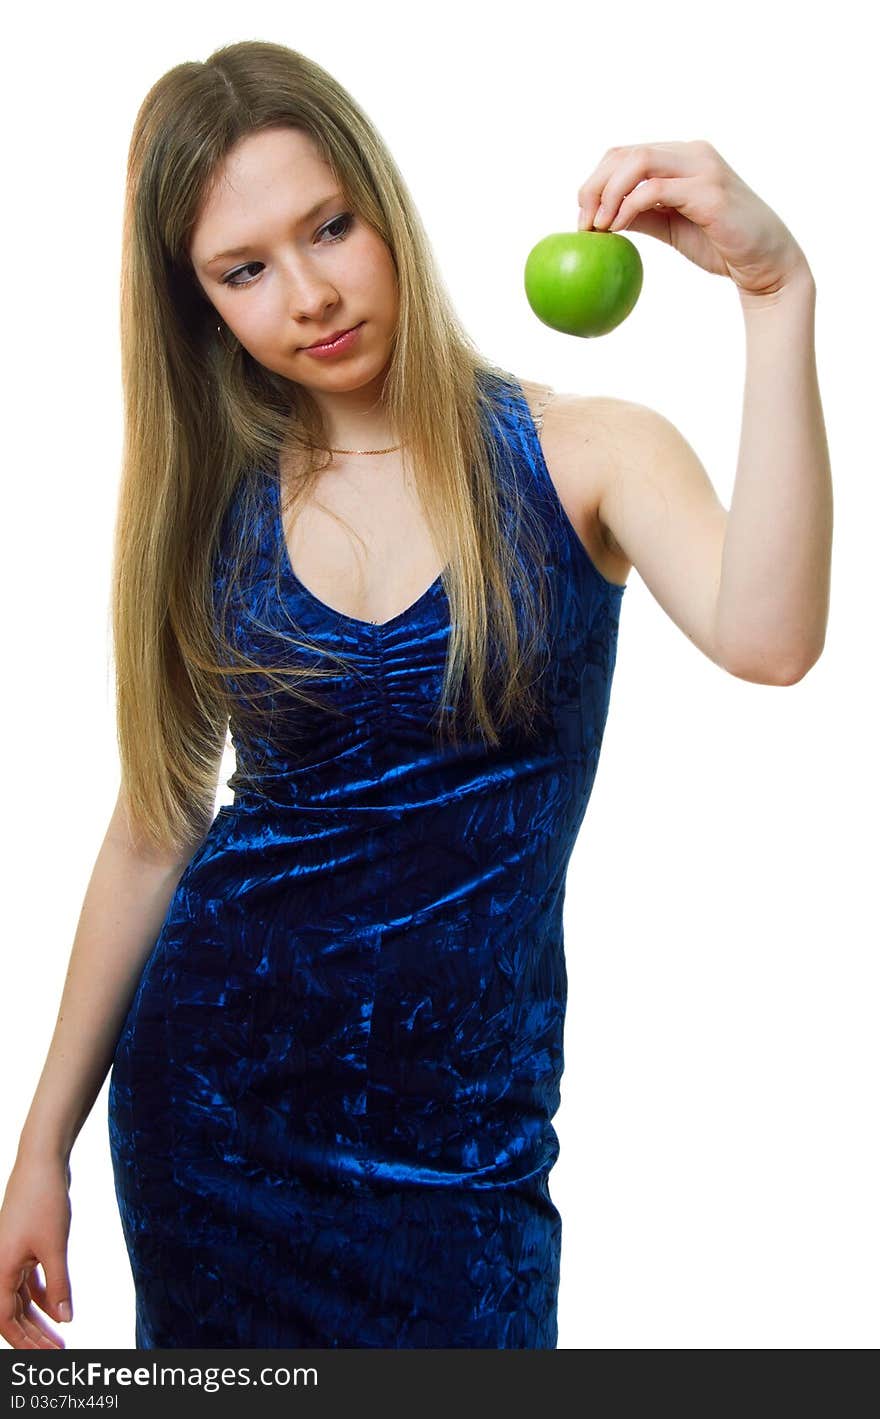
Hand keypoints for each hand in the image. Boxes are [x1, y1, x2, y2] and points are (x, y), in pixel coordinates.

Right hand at [0, 1155, 72, 1347]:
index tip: (46, 1358)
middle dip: (33, 1336)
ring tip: (59, 1338)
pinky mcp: (24, 1247)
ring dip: (38, 1319)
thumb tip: (65, 1320)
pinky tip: (57, 1311)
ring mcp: (11, 1256)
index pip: (6, 1320)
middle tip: (57, 1353)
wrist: (42, 1163)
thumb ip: (59, 1285)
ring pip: (21, 1299)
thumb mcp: (54, 1247)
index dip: (25, 1343)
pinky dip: (42, 1296)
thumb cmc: (44, 1202)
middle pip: (12, 1314)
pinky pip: (29, 1282)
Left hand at [576, 140, 810, 297]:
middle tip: (582, 223)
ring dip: (607, 194)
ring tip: (597, 227)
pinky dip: (628, 206)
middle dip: (594, 187)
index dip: (596, 181)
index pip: (626, 153)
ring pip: (638, 163)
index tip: (583, 218)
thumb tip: (600, 217)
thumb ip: (641, 213)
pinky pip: (655, 189)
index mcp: (683, 157)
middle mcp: (693, 154)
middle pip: (625, 153)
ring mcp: (703, 169)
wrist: (765, 265)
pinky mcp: (710, 192)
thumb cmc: (720, 245)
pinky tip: (617, 229)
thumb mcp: (671, 225)